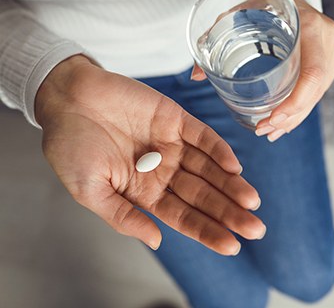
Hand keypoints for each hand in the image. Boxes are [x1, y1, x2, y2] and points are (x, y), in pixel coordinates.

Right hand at [35, 55, 264, 255]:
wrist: (66, 99)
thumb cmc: (71, 146)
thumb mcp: (90, 190)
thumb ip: (122, 216)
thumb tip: (155, 241)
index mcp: (144, 191)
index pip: (182, 217)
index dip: (206, 231)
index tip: (232, 246)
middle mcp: (164, 170)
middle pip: (203, 195)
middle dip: (228, 212)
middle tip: (255, 229)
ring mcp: (172, 144)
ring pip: (209, 168)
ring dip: (231, 184)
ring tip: (252, 201)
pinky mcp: (175, 119)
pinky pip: (202, 136)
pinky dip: (218, 150)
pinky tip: (234, 166)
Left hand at [191, 0, 333, 140]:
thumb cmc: (263, 2)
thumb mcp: (239, 13)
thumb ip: (215, 38)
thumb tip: (195, 76)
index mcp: (310, 26)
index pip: (313, 74)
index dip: (295, 103)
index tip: (272, 120)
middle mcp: (329, 39)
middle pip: (314, 90)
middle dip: (289, 117)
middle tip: (264, 131)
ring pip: (318, 94)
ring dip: (294, 117)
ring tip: (271, 132)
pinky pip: (320, 89)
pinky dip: (301, 107)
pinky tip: (285, 122)